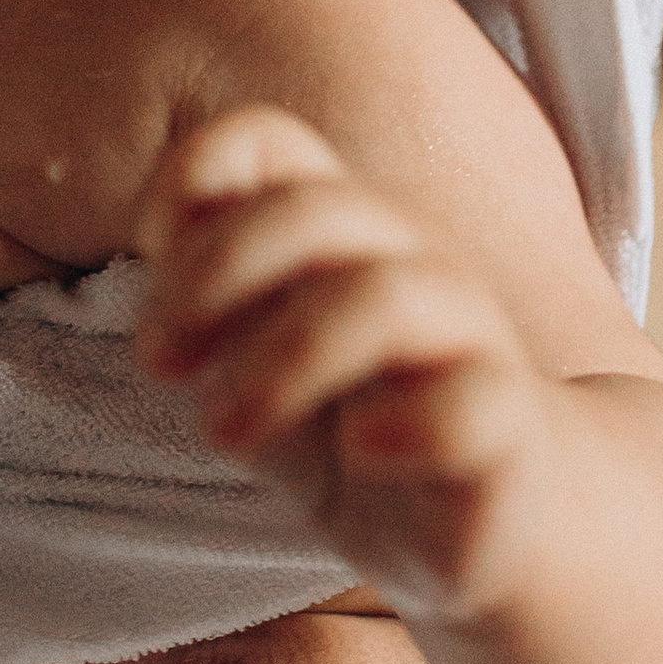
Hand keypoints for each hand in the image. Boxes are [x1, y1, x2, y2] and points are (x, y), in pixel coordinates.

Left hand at [134, 106, 562, 628]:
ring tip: (223, 431)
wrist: (499, 521)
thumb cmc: (355, 428)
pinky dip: (402, 426)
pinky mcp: (511, 432)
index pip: (268, 142)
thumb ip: (206, 311)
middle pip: (316, 209)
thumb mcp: (256, 366)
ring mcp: (472, 340)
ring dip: (281, 359)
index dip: (188, 185)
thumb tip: (156, 283)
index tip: (150, 275)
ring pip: (385, 297)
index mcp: (343, 232)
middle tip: (159, 364)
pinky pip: (472, 403)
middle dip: (216, 276)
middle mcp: (410, 263)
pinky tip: (366, 452)